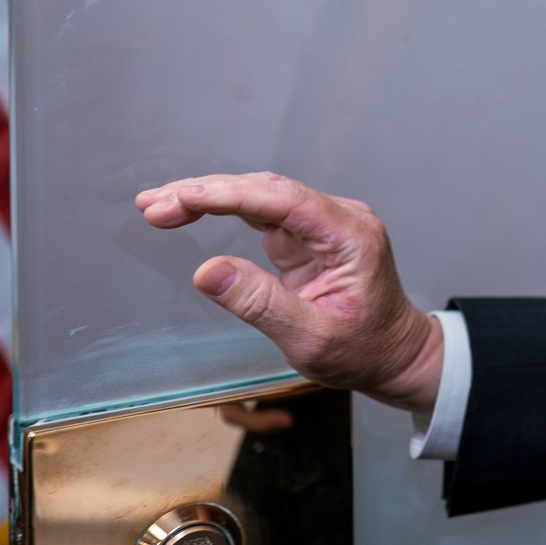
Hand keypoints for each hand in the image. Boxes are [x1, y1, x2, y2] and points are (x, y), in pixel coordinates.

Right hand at [134, 172, 444, 415]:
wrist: (394, 355)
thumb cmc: (362, 350)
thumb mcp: (311, 339)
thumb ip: (260, 304)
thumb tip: (207, 271)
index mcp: (350, 236)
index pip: (283, 200)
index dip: (228, 194)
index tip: (181, 198)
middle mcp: (339, 219)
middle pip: (267, 189)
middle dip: (207, 192)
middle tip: (151, 205)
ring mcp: (324, 224)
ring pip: (260, 195)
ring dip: (209, 196)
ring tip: (156, 206)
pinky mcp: (308, 235)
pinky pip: (262, 211)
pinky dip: (224, 209)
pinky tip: (189, 209)